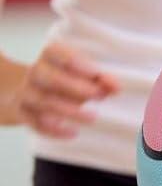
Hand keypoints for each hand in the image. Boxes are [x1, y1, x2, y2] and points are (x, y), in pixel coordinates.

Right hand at [3, 43, 117, 138]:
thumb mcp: (83, 76)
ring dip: (69, 110)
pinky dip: (53, 130)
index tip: (95, 73)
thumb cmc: (65, 80)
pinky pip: (35, 122)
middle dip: (75, 87)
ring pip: (43, 101)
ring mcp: (26, 92)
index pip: (55, 52)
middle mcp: (35, 72)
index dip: (74, 61)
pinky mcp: (22, 112)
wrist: (29, 91)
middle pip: (49, 78)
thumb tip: (115, 86)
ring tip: (93, 117)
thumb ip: (101, 80)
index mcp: (50, 57)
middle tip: (99, 96)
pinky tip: (73, 133)